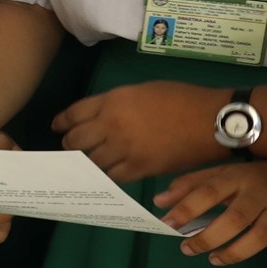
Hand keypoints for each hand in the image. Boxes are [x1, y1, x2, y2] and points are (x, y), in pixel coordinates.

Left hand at [53, 82, 229, 181]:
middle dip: (70, 144)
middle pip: (77, 140)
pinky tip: (109, 172)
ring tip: (88, 163)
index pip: (75, 113)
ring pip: (92, 162)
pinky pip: (113, 176)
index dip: (63, 122)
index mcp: (113, 100)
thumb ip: (118, 103)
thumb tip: (103, 117)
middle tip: (70, 147)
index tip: (57, 127)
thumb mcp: (143, 90)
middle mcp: (112, 125)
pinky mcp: (139, 169)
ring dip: (87, 162)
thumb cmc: (181, 98)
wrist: (209, 121)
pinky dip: (108, 175)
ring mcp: (124, 150)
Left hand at [155, 161, 266, 267]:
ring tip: (215, 260)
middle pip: (235, 217)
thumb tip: (160, 201)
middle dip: (209, 237)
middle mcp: (261, 193)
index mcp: (239, 177)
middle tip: (188, 249)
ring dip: (237, 251)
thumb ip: (192, 185)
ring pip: (262, 234)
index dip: (188, 208)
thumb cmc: (259, 176)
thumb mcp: (225, 173)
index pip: (210, 191)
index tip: (168, 223)